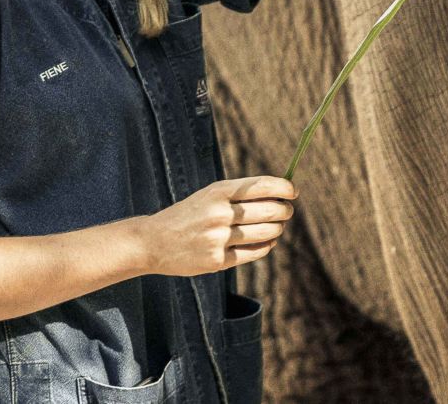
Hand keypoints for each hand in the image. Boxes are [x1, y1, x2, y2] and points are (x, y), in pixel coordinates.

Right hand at [138, 175, 297, 276]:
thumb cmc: (189, 214)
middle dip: (285, 211)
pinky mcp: (216, 261)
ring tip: (278, 227)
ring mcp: (218, 238)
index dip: (284, 188)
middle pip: (269, 211)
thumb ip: (241, 193)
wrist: (153, 242)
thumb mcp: (210, 195)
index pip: (263, 186)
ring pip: (265, 233)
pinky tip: (267, 242)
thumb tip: (282, 192)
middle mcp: (219, 213)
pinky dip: (265, 246)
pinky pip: (253, 253)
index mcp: (218, 191)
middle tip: (287, 211)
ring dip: (277, 230)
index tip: (294, 191)